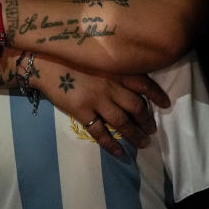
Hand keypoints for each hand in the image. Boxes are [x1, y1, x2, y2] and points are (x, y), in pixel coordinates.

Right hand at [30, 56, 168, 156]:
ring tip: (143, 143)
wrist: (43, 61)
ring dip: (135, 135)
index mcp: (115, 69)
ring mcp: (97, 100)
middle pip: (136, 106)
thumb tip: (130, 82)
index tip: (165, 104)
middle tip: (152, 130)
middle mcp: (111, 85)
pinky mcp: (82, 111)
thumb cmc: (70, 56)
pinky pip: (100, 132)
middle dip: (147, 120)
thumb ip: (113, 68)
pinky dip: (112, 144)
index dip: (157, 95)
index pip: (144, 83)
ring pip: (122, 122)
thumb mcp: (97, 56)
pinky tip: (120, 153)